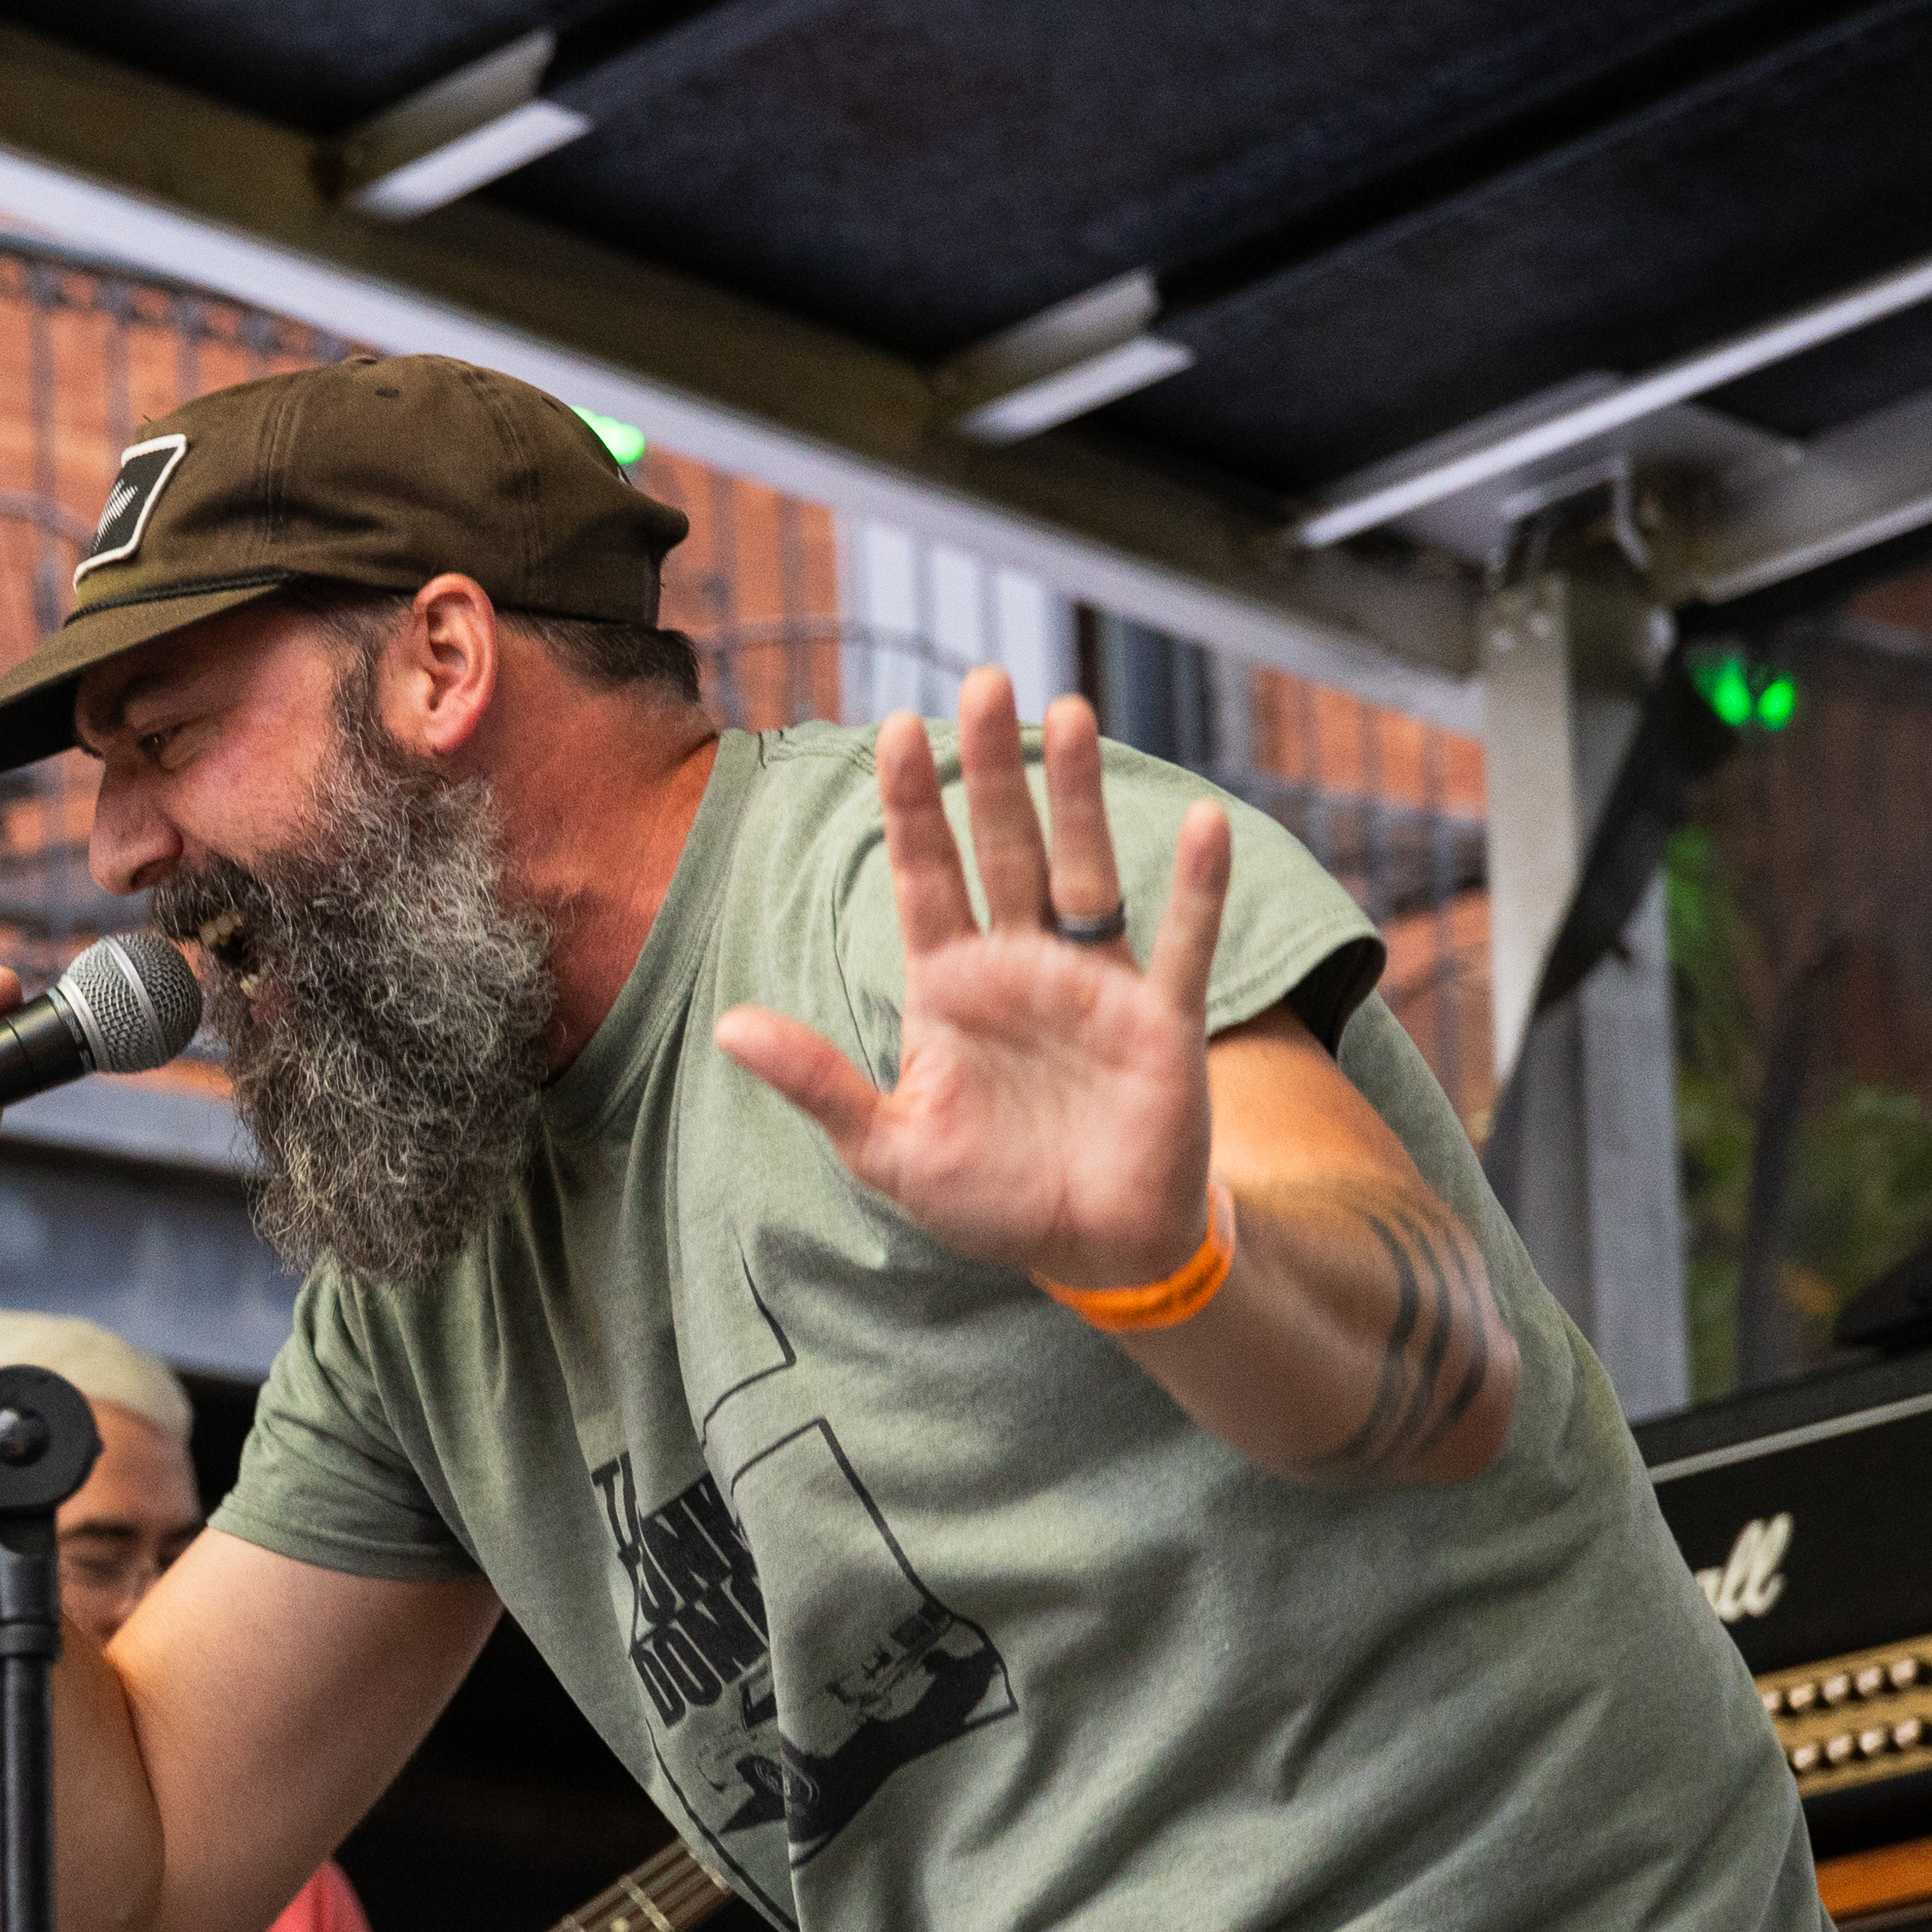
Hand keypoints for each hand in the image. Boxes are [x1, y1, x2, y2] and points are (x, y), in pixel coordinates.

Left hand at [714, 670, 1231, 1291]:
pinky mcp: (1160, 1023)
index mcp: (950, 984)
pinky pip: (1183, 945)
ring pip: (1084, 869)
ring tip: (1067, 711)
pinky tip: (1203, 822)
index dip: (909, 804)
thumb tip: (728, 1026)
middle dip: (988, 767)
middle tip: (981, 679)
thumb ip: (817, 1083)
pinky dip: (1197, 889)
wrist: (1089, 1253)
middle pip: (1001, 846)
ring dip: (1078, 795)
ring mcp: (1094, 985)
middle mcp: (1022, 965)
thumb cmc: (987, 1198)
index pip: (924, 874)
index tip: (891, 725)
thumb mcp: (886, 1149)